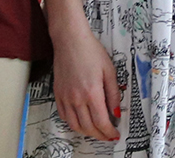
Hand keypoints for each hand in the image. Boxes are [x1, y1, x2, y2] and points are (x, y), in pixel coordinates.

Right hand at [51, 23, 120, 141]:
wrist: (70, 39)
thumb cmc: (91, 51)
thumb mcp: (109, 71)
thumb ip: (113, 94)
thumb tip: (116, 113)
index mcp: (92, 93)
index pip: (101, 122)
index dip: (109, 132)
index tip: (115, 134)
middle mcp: (77, 98)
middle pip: (88, 127)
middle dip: (100, 135)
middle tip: (108, 135)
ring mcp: (65, 97)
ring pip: (75, 125)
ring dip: (86, 132)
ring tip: (95, 130)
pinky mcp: (58, 93)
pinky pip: (64, 116)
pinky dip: (73, 123)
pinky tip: (81, 120)